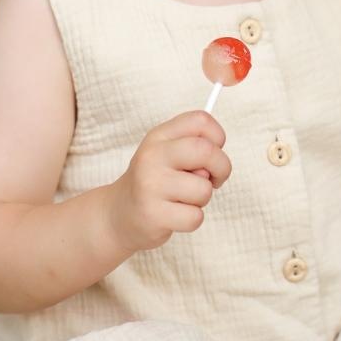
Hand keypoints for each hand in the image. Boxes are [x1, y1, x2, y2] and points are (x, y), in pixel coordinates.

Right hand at [110, 111, 231, 252]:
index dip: (218, 136)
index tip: (215, 150)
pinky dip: (192, 219)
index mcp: (159, 136)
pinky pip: (195, 217)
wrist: (119, 215)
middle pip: (206, 150)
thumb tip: (218, 160)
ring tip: (183, 199)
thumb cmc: (155, 182)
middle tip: (213, 179)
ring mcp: (151, 185)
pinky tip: (174, 215)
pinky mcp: (153, 214)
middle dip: (222, 167)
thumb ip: (194, 147)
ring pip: (203, 189)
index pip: (200, 120)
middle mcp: (152, 156)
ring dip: (202, 199)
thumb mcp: (167, 154)